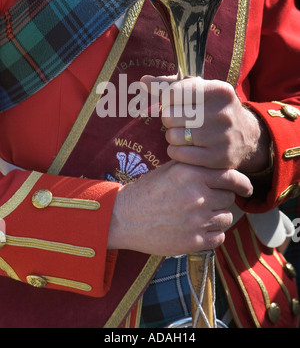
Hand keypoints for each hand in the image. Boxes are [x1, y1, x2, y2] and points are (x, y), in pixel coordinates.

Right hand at [107, 161, 252, 255]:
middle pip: (229, 198)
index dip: (242, 183)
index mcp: (191, 174)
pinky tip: (197, 228)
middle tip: (206, 200)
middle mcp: (197, 195)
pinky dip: (212, 234)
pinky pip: (219, 237)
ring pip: (226, 218)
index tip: (246, 188)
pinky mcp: (194, 242)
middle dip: (221, 198)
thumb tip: (221, 169)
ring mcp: (197, 220)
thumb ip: (196, 167)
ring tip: (199, 215)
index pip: (232, 177)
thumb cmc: (146, 191)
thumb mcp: (169, 170)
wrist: (124, 218)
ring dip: (218, 216)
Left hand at [141, 75, 270, 173]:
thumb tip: (143, 80)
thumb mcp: (200, 90)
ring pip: (172, 136)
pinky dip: (175, 151)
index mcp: (219, 90)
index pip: (173, 93)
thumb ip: (170, 84)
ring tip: (183, 134)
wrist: (247, 136)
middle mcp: (223, 113)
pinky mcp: (218, 158)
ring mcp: (222, 137)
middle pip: (170, 116)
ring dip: (172, 136)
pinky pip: (179, 154)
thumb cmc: (214, 108)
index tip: (173, 104)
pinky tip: (184, 147)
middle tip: (179, 121)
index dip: (166, 100)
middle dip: (169, 119)